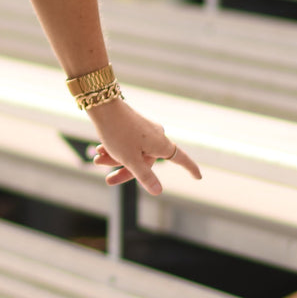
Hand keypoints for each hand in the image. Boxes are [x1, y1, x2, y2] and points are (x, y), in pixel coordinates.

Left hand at [86, 98, 201, 195]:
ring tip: (97, 159)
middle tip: (108, 179)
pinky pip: (128, 142)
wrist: (103, 106)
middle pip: (146, 162)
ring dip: (115, 159)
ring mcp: (145, 129)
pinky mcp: (134, 124)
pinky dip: (115, 148)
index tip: (198, 177)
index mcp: (161, 144)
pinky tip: (99, 149)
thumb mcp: (130, 160)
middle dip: (126, 169)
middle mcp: (157, 135)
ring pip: (133, 152)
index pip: (181, 159)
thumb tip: (158, 191)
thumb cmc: (118, 133)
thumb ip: (144, 176)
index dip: (190, 168)